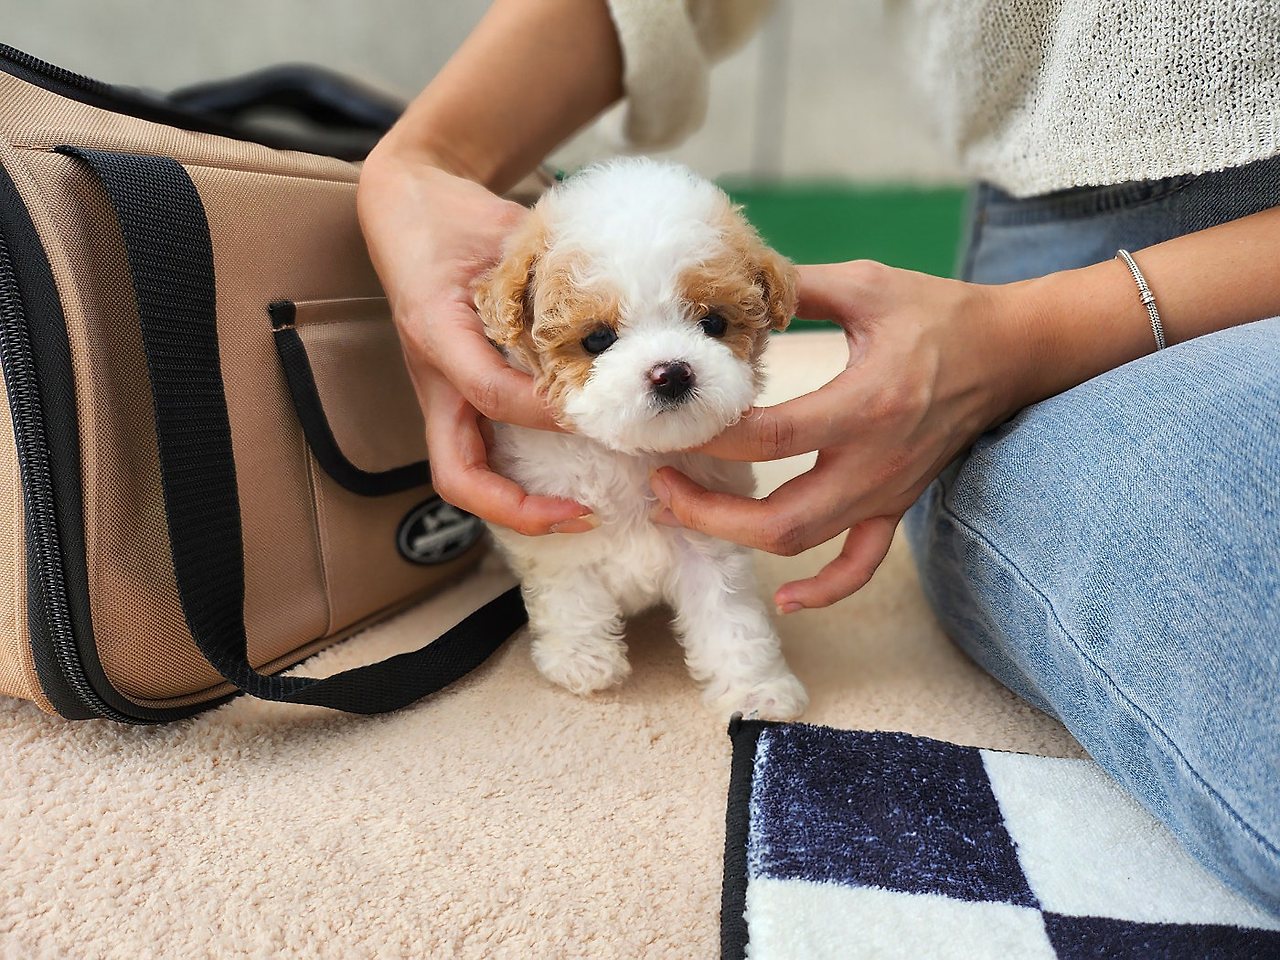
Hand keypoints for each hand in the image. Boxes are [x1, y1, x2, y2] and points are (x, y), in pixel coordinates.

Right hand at [357, 146, 593, 534]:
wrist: (411, 205)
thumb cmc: (452, 219)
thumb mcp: (500, 235)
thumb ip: (549, 274)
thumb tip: (620, 314)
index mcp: (439, 337)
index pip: (491, 394)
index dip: (546, 411)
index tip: (597, 411)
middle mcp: (437, 379)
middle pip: (459, 476)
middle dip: (519, 508)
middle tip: (585, 514)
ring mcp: (444, 394)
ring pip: (466, 476)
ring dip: (520, 505)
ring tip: (584, 510)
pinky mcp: (458, 396)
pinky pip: (483, 452)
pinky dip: (522, 475)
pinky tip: (575, 470)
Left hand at [649, 260, 1036, 609]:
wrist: (1011, 352)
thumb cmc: (939, 313)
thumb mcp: (867, 285)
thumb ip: (798, 288)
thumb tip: (733, 287)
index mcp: (865, 404)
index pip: (771, 438)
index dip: (712, 437)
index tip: (670, 422)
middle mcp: (876, 462)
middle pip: (781, 519)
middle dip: (709, 513)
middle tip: (658, 482)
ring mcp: (887, 492)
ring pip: (806, 544)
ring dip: (738, 539)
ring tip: (683, 514)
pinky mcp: (896, 505)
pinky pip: (861, 566)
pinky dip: (823, 591)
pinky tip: (785, 599)